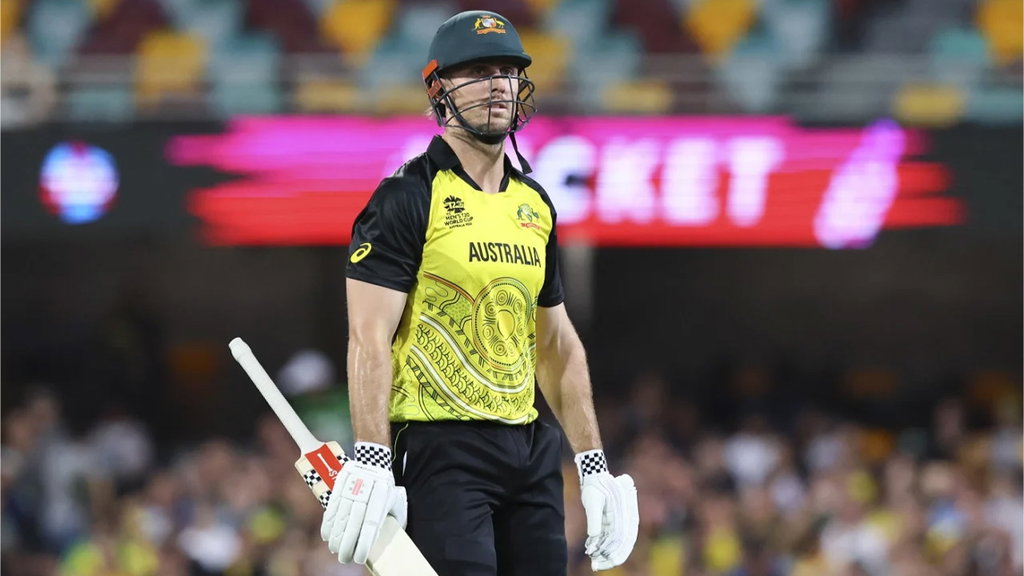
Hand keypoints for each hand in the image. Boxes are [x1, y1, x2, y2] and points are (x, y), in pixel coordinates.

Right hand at [320, 443, 406, 564]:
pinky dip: (328, 522)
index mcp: (383, 492)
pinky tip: (327, 535)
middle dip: (348, 542)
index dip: (365, 541)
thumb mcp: (396, 500)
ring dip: (336, 534)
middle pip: (354, 519)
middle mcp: (367, 486)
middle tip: (344, 558)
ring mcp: (352, 482)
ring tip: (334, 549)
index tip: (359, 557)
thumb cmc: (385, 488)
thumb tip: (395, 537)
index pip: (372, 521)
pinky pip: (332, 504)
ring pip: (341, 513)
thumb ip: (396, 518)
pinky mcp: (340, 481)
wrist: (373, 462)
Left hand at [575, 450, 638, 571]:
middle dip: (611, 557)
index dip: (619, 551)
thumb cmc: (594, 486)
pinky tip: (592, 551)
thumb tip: (594, 537)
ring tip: (594, 563)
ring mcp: (619, 521)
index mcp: (626, 513)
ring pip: (615, 542)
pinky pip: (608, 537)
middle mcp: (625, 519)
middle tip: (598, 566)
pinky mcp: (611, 521)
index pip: (626, 537)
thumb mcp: (593, 501)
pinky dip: (601, 545)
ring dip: (605, 553)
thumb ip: (595, 519)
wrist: (594, 476)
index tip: (609, 560)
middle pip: (622, 543)